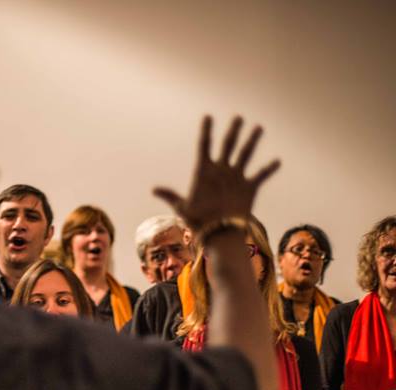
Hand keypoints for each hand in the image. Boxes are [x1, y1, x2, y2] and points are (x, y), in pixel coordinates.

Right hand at [153, 116, 279, 232]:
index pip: (204, 145)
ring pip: (246, 154)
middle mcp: (222, 169)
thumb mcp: (182, 207)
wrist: (221, 231)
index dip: (206, 130)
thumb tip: (153, 189)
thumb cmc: (198, 220)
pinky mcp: (250, 187)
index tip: (208, 116)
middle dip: (234, 129)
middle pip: (229, 144)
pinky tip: (278, 161)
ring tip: (259, 127)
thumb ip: (170, 195)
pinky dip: (269, 169)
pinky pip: (261, 175)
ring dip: (253, 140)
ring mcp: (237, 177)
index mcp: (204, 171)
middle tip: (239, 117)